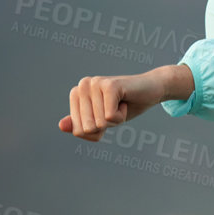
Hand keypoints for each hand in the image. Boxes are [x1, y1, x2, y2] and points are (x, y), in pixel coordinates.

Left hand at [59, 66, 186, 140]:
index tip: (107, 114)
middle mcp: (82, 85)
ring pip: (99, 123)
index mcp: (76, 93)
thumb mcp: (101, 121)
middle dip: (105, 125)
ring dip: (115, 120)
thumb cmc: (125, 106)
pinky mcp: (110, 86)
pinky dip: (122, 115)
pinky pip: (110, 117)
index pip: (77, 130)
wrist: (152, 90)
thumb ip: (80, 124)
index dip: (96, 130)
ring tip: (121, 104)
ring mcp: (95, 84)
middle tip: (116, 109)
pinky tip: (126, 101)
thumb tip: (61, 126)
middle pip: (86, 128)